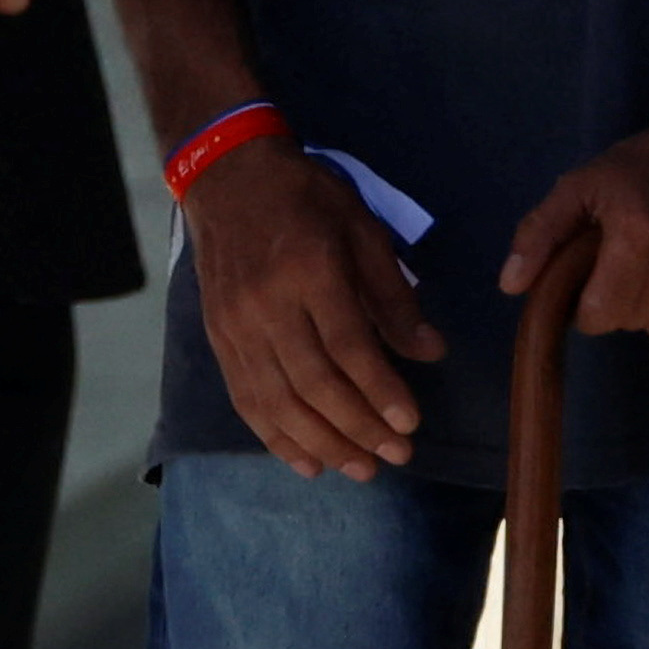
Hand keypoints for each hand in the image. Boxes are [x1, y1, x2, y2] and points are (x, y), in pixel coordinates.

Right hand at [188, 137, 439, 478]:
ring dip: (323, 444)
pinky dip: (277, 439)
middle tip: (398, 455)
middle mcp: (267, 305)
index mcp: (309, 269)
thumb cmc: (307, 198)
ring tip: (362, 470)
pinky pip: (247, 401)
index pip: (348, 346)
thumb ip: (393, 295)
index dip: (380, 390)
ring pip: (279, 403)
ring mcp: (235, 327)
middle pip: (314, 384)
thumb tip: (430, 352)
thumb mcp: (363, 228)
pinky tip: (308, 464)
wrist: (227, 178)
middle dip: (359, 427)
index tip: (411, 422)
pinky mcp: (218, 341)